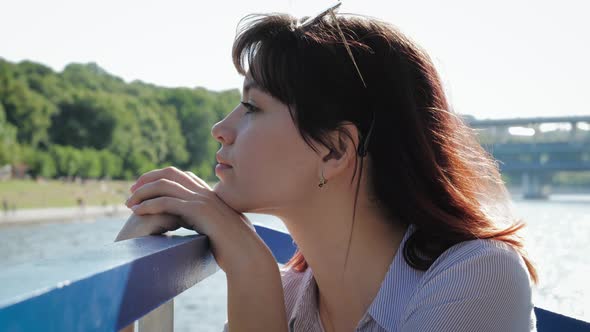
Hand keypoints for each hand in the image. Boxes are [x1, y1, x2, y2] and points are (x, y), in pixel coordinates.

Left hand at [121, 166, 274, 273]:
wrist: (246, 253)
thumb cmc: (234, 247)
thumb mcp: (218, 228)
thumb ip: (207, 221)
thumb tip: (199, 225)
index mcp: (209, 193)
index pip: (180, 174)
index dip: (159, 177)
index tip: (144, 188)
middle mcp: (205, 191)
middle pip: (170, 173)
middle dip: (147, 179)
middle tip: (131, 192)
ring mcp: (201, 199)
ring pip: (165, 185)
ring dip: (143, 192)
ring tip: (129, 203)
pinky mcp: (197, 210)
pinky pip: (166, 202)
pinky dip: (148, 205)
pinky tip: (137, 212)